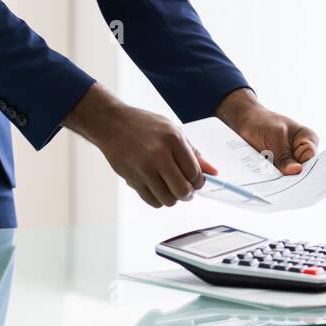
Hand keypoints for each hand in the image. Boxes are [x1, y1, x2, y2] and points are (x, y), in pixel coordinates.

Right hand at [63, 84, 216, 207]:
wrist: (113, 124)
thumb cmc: (145, 125)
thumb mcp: (173, 131)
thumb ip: (193, 153)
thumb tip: (213, 172)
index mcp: (173, 139)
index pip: (194, 172)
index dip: (199, 182)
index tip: (197, 182)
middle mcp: (159, 154)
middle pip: (183, 190)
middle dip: (188, 194)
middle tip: (186, 190)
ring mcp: (143, 168)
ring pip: (168, 199)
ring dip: (173, 198)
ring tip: (170, 188)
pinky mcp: (131, 179)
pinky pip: (152, 201)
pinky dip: (159, 200)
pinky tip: (157, 188)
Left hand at [214, 88, 318, 174]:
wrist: (244, 120)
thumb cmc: (261, 121)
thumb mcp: (274, 137)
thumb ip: (284, 156)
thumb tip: (296, 171)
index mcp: (307, 139)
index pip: (311, 159)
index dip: (304, 171)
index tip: (293, 180)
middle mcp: (301, 150)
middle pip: (302, 170)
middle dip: (291, 176)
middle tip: (280, 182)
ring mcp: (290, 158)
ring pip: (289, 175)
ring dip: (280, 177)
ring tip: (270, 177)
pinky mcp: (279, 165)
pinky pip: (278, 175)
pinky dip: (272, 177)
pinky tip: (265, 178)